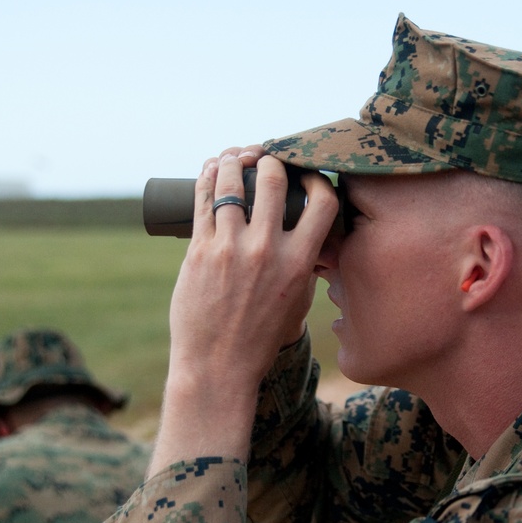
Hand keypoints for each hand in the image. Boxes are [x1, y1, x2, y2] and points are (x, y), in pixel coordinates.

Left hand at [148, 146, 336, 474]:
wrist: (217, 366)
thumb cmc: (260, 338)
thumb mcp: (297, 303)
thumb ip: (305, 268)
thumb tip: (312, 241)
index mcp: (298, 264)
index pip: (322, 202)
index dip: (317, 178)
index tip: (308, 175)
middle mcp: (266, 250)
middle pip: (272, 180)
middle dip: (270, 159)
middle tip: (266, 158)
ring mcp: (229, 248)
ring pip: (232, 182)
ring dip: (234, 159)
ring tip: (235, 156)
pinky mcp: (198, 250)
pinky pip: (204, 200)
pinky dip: (209, 177)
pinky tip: (212, 167)